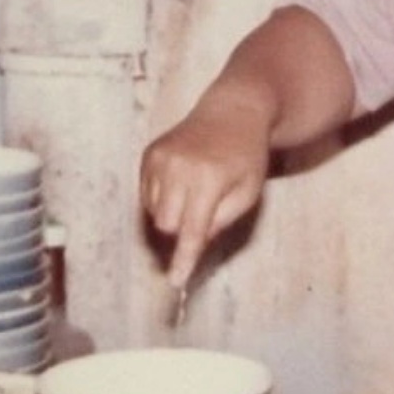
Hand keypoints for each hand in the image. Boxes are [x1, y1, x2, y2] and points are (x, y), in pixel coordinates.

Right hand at [141, 106, 271, 293]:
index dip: (183, 258)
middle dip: (181, 230)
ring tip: (196, 192)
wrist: (233, 112)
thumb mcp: (246, 194)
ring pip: (154, 212)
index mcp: (208, 179)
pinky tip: (182, 181)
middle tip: (204, 215)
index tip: (175, 281)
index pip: (191, 230)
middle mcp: (178, 168)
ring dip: (172, 214)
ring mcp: (159, 158)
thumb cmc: (246, 158)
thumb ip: (219, 222)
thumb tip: (191, 244)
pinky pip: (147, 195)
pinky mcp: (148, 154)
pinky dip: (162, 198)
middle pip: (166, 226)